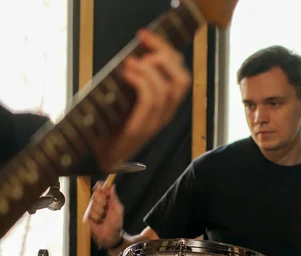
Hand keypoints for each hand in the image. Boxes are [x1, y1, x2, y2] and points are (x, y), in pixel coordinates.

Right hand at [83, 182, 123, 247]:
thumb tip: (112, 186)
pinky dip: (96, 218)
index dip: (100, 186)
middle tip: (106, 208)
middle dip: (102, 201)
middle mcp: (98, 203)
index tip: (102, 186)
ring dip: (100, 212)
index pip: (100, 189)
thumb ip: (114, 198)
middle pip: (95, 195)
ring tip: (104, 217)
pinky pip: (89, 213)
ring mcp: (91, 210)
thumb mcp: (118, 209)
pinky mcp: (87, 217)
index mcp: (106, 200)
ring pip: (92, 204)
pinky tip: (99, 221)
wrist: (111, 235)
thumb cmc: (116, 223)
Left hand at [97, 28, 191, 169]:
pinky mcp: (142, 128)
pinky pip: (151, 100)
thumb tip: (134, 56)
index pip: (181, 74)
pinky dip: (141, 82)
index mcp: (166, 104)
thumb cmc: (109, 123)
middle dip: (164, 56)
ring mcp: (156, 122)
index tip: (145, 35)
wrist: (98, 154)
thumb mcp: (126, 96)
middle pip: (182, 80)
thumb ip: (136, 80)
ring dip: (149, 69)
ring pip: (168, 89)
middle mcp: (167, 113)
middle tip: (142, 48)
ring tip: (130, 64)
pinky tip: (127, 75)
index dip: (166, 50)